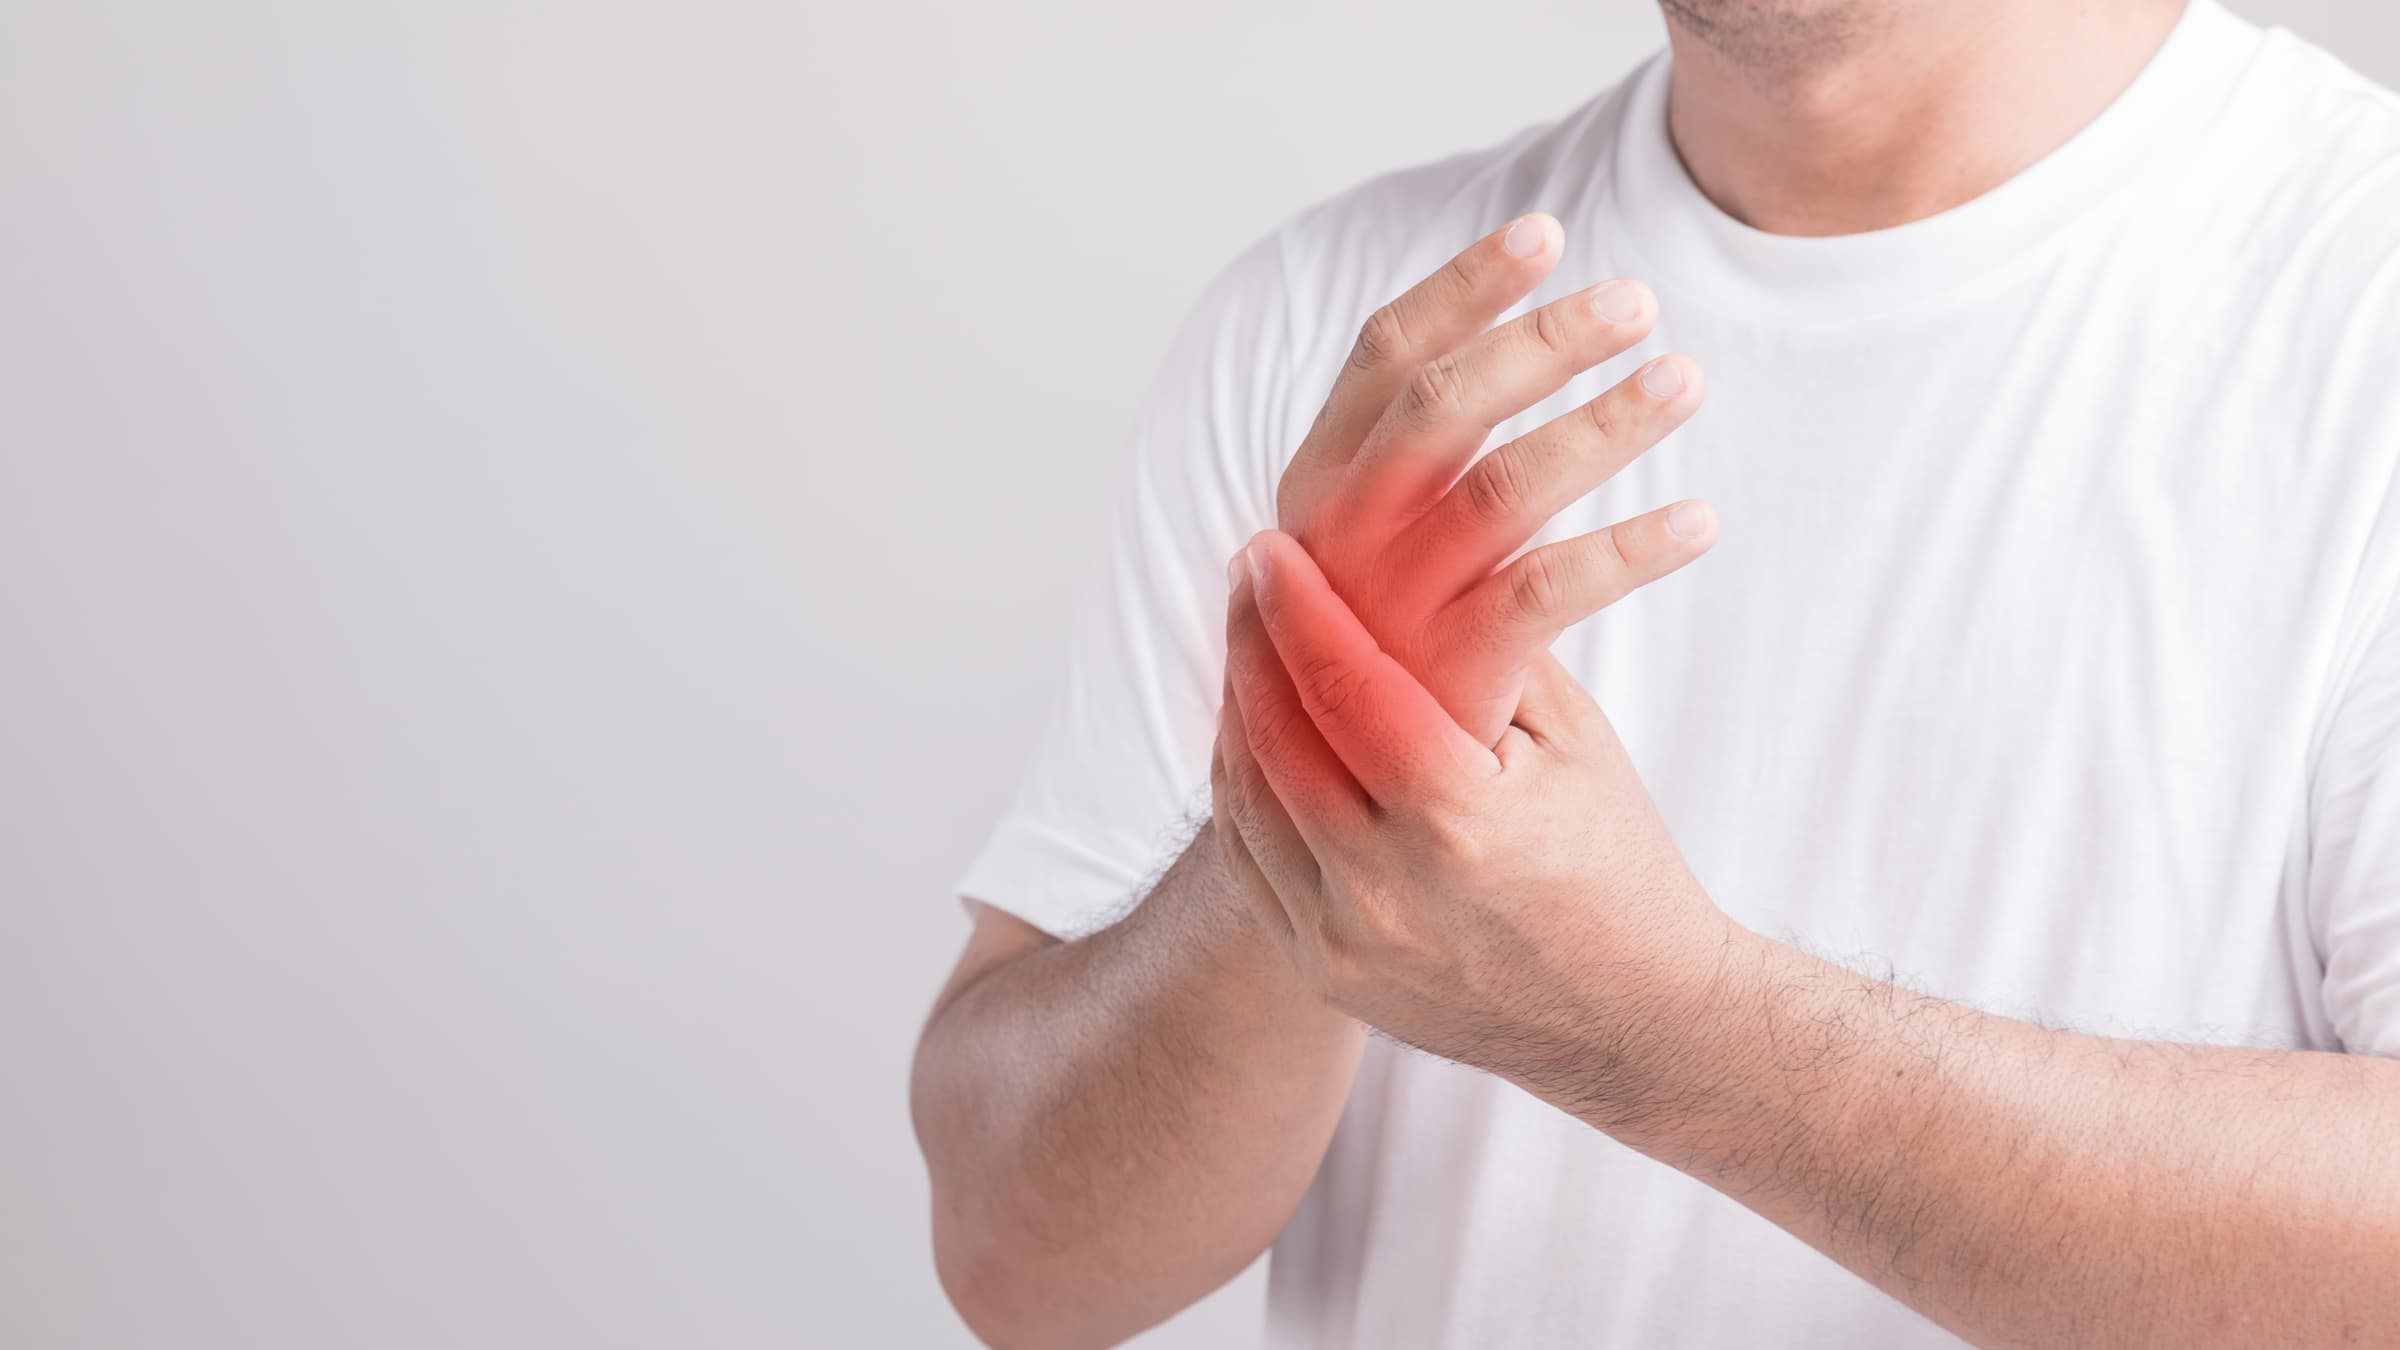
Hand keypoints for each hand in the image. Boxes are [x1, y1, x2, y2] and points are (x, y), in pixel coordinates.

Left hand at [1211, 529, 1739, 1109]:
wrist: (1639, 1022)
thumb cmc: (1619, 862)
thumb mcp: (1575, 742)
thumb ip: (1489, 652)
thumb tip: (1411, 562)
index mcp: (1455, 821)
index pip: (1344, 685)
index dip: (1297, 607)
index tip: (1268, 547)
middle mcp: (1384, 890)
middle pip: (1276, 739)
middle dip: (1251, 644)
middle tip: (1245, 575)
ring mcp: (1345, 944)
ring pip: (1247, 802)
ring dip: (1237, 710)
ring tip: (1246, 641)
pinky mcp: (1327, 976)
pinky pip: (1251, 864)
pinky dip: (1243, 788)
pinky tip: (1252, 731)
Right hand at [1271, 214, 1712, 745]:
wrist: (1361, 809)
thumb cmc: (1392, 654)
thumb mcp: (1380, 542)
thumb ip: (1415, 456)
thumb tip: (1502, 340)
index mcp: (1319, 484)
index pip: (1383, 356)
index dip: (1463, 287)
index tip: (1545, 230)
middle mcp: (1337, 538)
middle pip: (1439, 406)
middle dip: (1541, 341)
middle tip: (1638, 301)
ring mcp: (1385, 610)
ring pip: (1498, 488)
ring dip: (1600, 425)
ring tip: (1685, 379)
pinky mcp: (1444, 679)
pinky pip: (1545, 592)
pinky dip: (1630, 549)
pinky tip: (1701, 522)